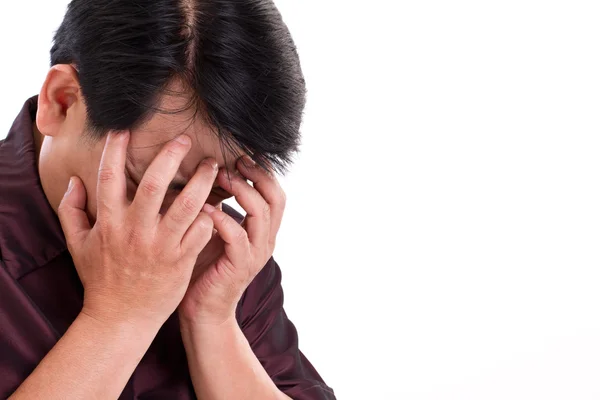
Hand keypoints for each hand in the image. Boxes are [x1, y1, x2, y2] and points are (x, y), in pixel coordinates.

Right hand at [57, 131, 217, 327]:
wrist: (122, 318)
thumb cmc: (101, 279)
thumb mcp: (78, 245)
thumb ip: (71, 211)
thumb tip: (75, 182)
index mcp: (109, 223)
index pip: (109, 178)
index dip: (115, 151)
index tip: (124, 130)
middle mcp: (136, 231)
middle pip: (155, 184)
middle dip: (171, 156)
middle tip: (185, 139)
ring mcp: (161, 246)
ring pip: (188, 206)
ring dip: (202, 182)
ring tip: (212, 167)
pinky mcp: (181, 261)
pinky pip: (201, 231)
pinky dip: (210, 216)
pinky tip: (216, 205)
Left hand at [178, 155, 285, 325]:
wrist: (202, 311)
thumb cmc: (204, 268)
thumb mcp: (215, 232)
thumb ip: (219, 208)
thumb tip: (206, 175)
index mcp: (263, 231)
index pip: (275, 193)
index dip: (263, 171)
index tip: (241, 153)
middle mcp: (265, 240)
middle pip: (276, 198)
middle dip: (257, 175)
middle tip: (234, 160)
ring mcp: (255, 254)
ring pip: (260, 213)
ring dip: (242, 191)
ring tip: (220, 176)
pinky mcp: (239, 267)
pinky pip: (237, 236)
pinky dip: (222, 218)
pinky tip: (204, 208)